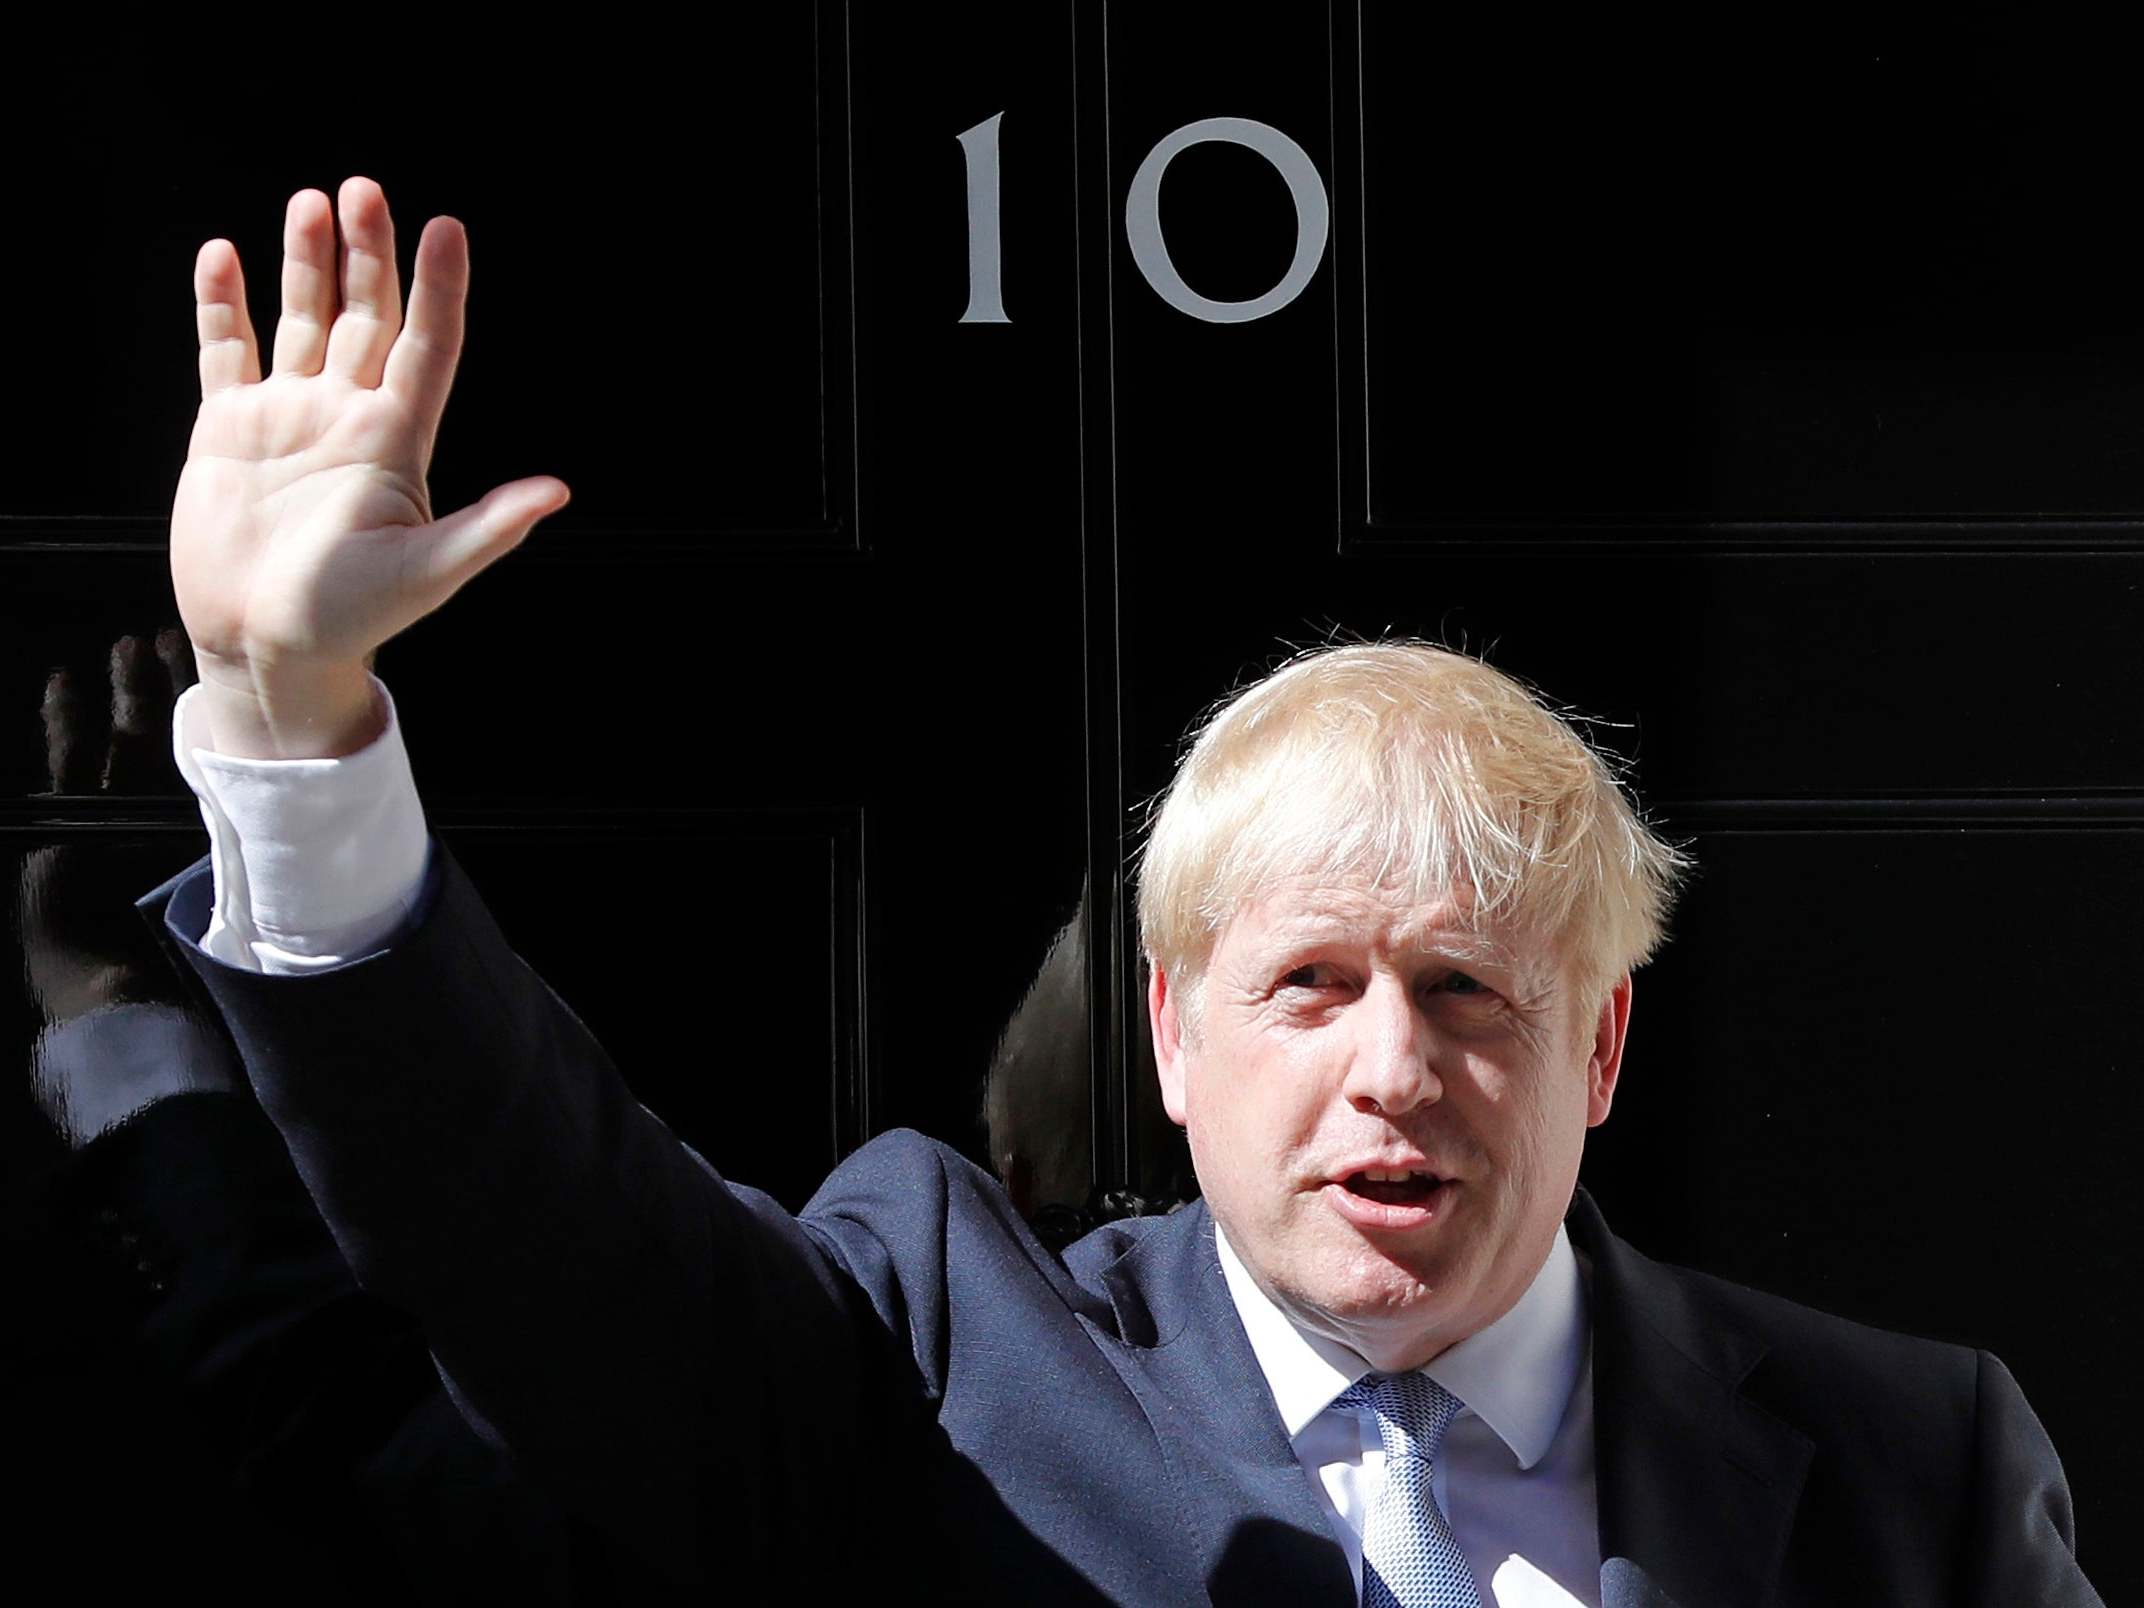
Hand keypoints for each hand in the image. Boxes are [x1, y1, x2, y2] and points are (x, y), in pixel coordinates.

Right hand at [171, 177, 569, 756]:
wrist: (268, 648)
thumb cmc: (353, 618)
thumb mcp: (430, 571)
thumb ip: (488, 527)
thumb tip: (557, 491)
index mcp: (397, 442)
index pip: (427, 347)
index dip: (438, 289)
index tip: (447, 227)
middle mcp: (347, 418)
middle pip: (366, 318)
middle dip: (368, 255)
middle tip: (366, 189)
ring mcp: (288, 418)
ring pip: (303, 322)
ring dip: (305, 265)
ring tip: (311, 203)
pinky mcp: (229, 430)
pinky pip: (228, 353)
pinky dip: (224, 306)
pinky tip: (225, 256)